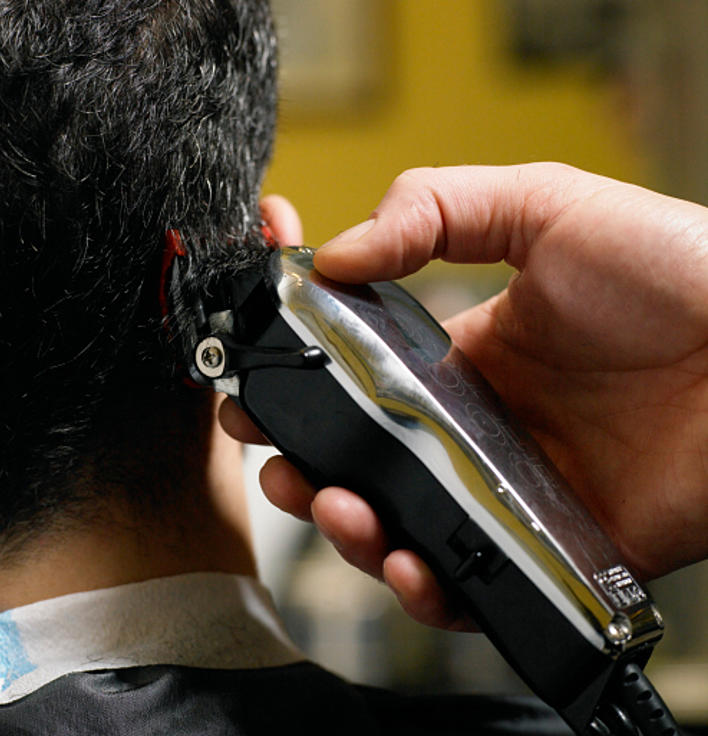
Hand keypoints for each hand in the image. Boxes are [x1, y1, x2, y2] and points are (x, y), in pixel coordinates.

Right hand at [235, 165, 707, 629]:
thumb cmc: (673, 273)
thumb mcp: (543, 207)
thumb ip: (434, 208)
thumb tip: (332, 253)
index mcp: (455, 362)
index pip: (349, 382)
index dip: (294, 387)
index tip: (253, 383)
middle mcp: (468, 435)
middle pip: (356, 467)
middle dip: (300, 470)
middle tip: (278, 462)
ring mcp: (502, 496)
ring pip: (396, 532)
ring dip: (347, 532)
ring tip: (339, 509)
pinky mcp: (547, 551)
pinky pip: (468, 586)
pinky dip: (426, 589)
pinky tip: (413, 562)